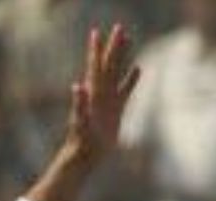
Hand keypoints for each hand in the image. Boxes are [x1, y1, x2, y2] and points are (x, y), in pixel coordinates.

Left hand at [60, 24, 138, 165]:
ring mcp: (107, 101)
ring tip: (129, 38)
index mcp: (92, 94)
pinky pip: (125, 90)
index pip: (96, 66)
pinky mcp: (115, 111)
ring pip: (116, 73)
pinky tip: (138, 68)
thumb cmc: (80, 142)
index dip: (97, 50)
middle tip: (119, 26)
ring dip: (122, 56)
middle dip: (113, 46)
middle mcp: (99, 95)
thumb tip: (77, 86)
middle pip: (108, 65)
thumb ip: (79, 104)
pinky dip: (131, 78)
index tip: (97, 32)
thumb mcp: (81, 122)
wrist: (84, 158)